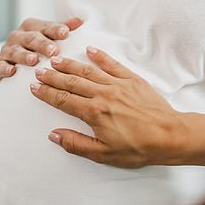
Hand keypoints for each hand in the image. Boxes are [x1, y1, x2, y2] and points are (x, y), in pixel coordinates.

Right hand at [0, 16, 83, 79]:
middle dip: (42, 44)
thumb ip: (64, 28)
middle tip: (53, 50)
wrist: (15, 62)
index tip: (65, 32)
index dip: (55, 29)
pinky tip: (12, 72)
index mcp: (32, 26)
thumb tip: (80, 20)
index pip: (45, 26)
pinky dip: (4, 68)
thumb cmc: (39, 47)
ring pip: (15, 51)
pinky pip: (0, 65)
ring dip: (24, 56)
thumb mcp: (51, 36)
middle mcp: (18, 35)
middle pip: (31, 38)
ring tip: (34, 61)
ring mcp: (7, 49)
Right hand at [30, 47, 180, 166]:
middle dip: (53, 76)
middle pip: (72, 82)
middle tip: (39, 70)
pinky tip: (90, 50)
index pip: (63, 100)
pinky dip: (100, 56)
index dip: (46, 93)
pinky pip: (113, 64)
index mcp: (94, 113)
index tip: (34, 86)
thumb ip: (76, 143)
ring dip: (71, 64)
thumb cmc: (138, 148)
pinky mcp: (133, 80)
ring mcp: (119, 85)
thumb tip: (53, 135)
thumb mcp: (103, 154)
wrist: (170, 135)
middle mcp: (103, 94)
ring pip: (89, 71)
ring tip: (57, 59)